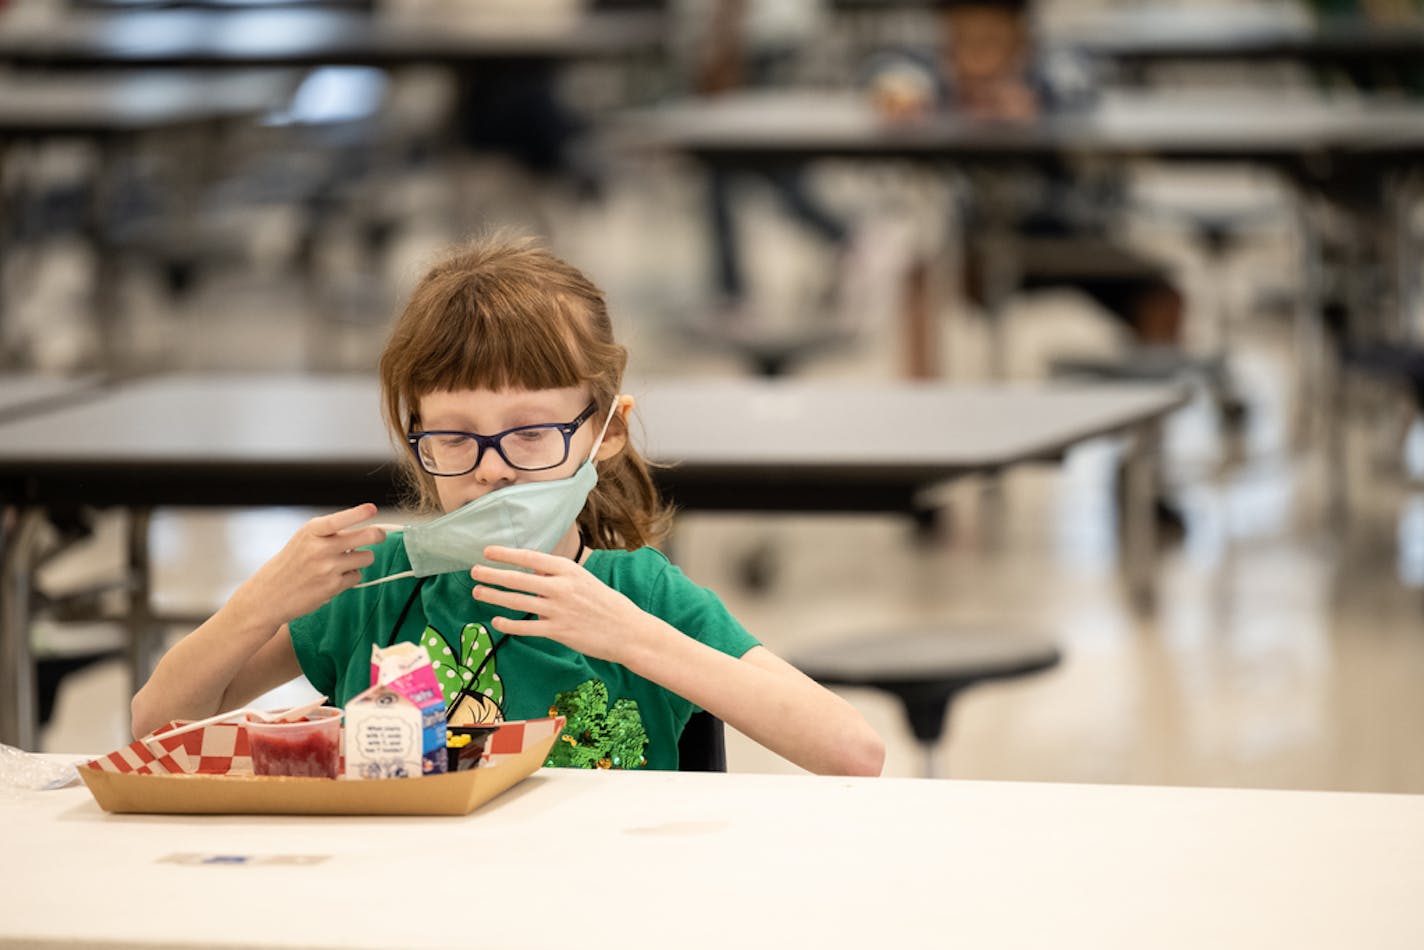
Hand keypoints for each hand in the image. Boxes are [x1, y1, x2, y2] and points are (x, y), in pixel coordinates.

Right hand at [229, 503, 386, 629]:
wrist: (269, 595)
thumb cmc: (291, 564)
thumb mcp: (304, 540)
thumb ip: (330, 533)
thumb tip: (366, 530)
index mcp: (311, 531)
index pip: (339, 519)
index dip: (358, 513)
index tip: (372, 509)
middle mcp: (321, 548)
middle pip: (366, 537)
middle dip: (378, 535)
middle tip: (379, 535)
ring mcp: (328, 568)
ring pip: (367, 557)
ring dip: (361, 559)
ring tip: (345, 562)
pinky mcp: (333, 586)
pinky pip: (357, 576)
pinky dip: (350, 577)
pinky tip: (334, 578)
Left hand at [471, 546, 651, 663]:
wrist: (627, 630)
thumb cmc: (605, 603)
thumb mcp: (583, 579)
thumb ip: (557, 574)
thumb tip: (531, 569)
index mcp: (568, 570)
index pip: (530, 558)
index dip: (506, 554)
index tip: (487, 551)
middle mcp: (561, 588)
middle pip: (518, 579)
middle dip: (492, 575)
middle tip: (474, 572)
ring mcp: (558, 610)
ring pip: (517, 602)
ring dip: (494, 596)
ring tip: (477, 593)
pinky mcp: (558, 632)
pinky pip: (526, 627)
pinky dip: (509, 624)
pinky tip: (496, 620)